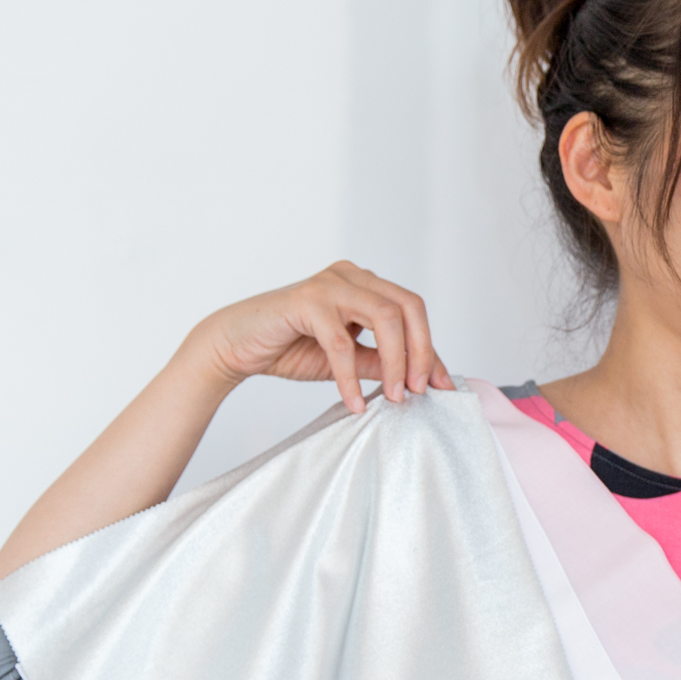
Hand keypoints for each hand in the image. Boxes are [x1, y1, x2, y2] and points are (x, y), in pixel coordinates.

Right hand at [193, 260, 453, 411]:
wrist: (236, 345)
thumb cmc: (291, 348)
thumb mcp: (348, 359)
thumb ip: (380, 363)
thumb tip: (419, 381)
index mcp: (366, 285)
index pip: (413, 314)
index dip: (432, 352)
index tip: (444, 388)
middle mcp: (352, 277)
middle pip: (408, 306)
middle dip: (421, 351)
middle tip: (420, 390)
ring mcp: (330, 284)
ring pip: (384, 317)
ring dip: (395, 362)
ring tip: (393, 397)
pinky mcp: (306, 301)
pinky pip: (342, 341)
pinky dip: (351, 377)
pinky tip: (354, 403)